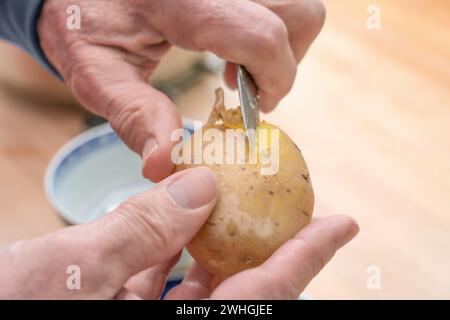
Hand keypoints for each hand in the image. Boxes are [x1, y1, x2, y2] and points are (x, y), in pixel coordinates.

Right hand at [0, 166, 357, 298]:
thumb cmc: (8, 307)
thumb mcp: (70, 271)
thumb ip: (140, 231)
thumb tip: (202, 186)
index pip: (263, 294)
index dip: (306, 256)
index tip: (344, 222)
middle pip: (238, 284)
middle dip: (263, 238)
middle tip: (286, 197)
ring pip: (198, 279)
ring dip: (212, 235)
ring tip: (227, 194)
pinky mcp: (118, 309)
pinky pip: (158, 278)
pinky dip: (166, 244)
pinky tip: (172, 214)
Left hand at [37, 0, 325, 181]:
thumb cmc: (84, 24)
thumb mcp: (97, 74)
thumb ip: (135, 117)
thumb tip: (165, 166)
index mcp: (184, 1)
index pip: (262, 37)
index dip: (274, 81)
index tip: (255, 111)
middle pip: (297, 14)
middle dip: (285, 63)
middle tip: (250, 90)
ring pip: (296, 5)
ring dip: (282, 45)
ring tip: (240, 69)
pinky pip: (277, 2)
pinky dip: (272, 30)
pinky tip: (233, 50)